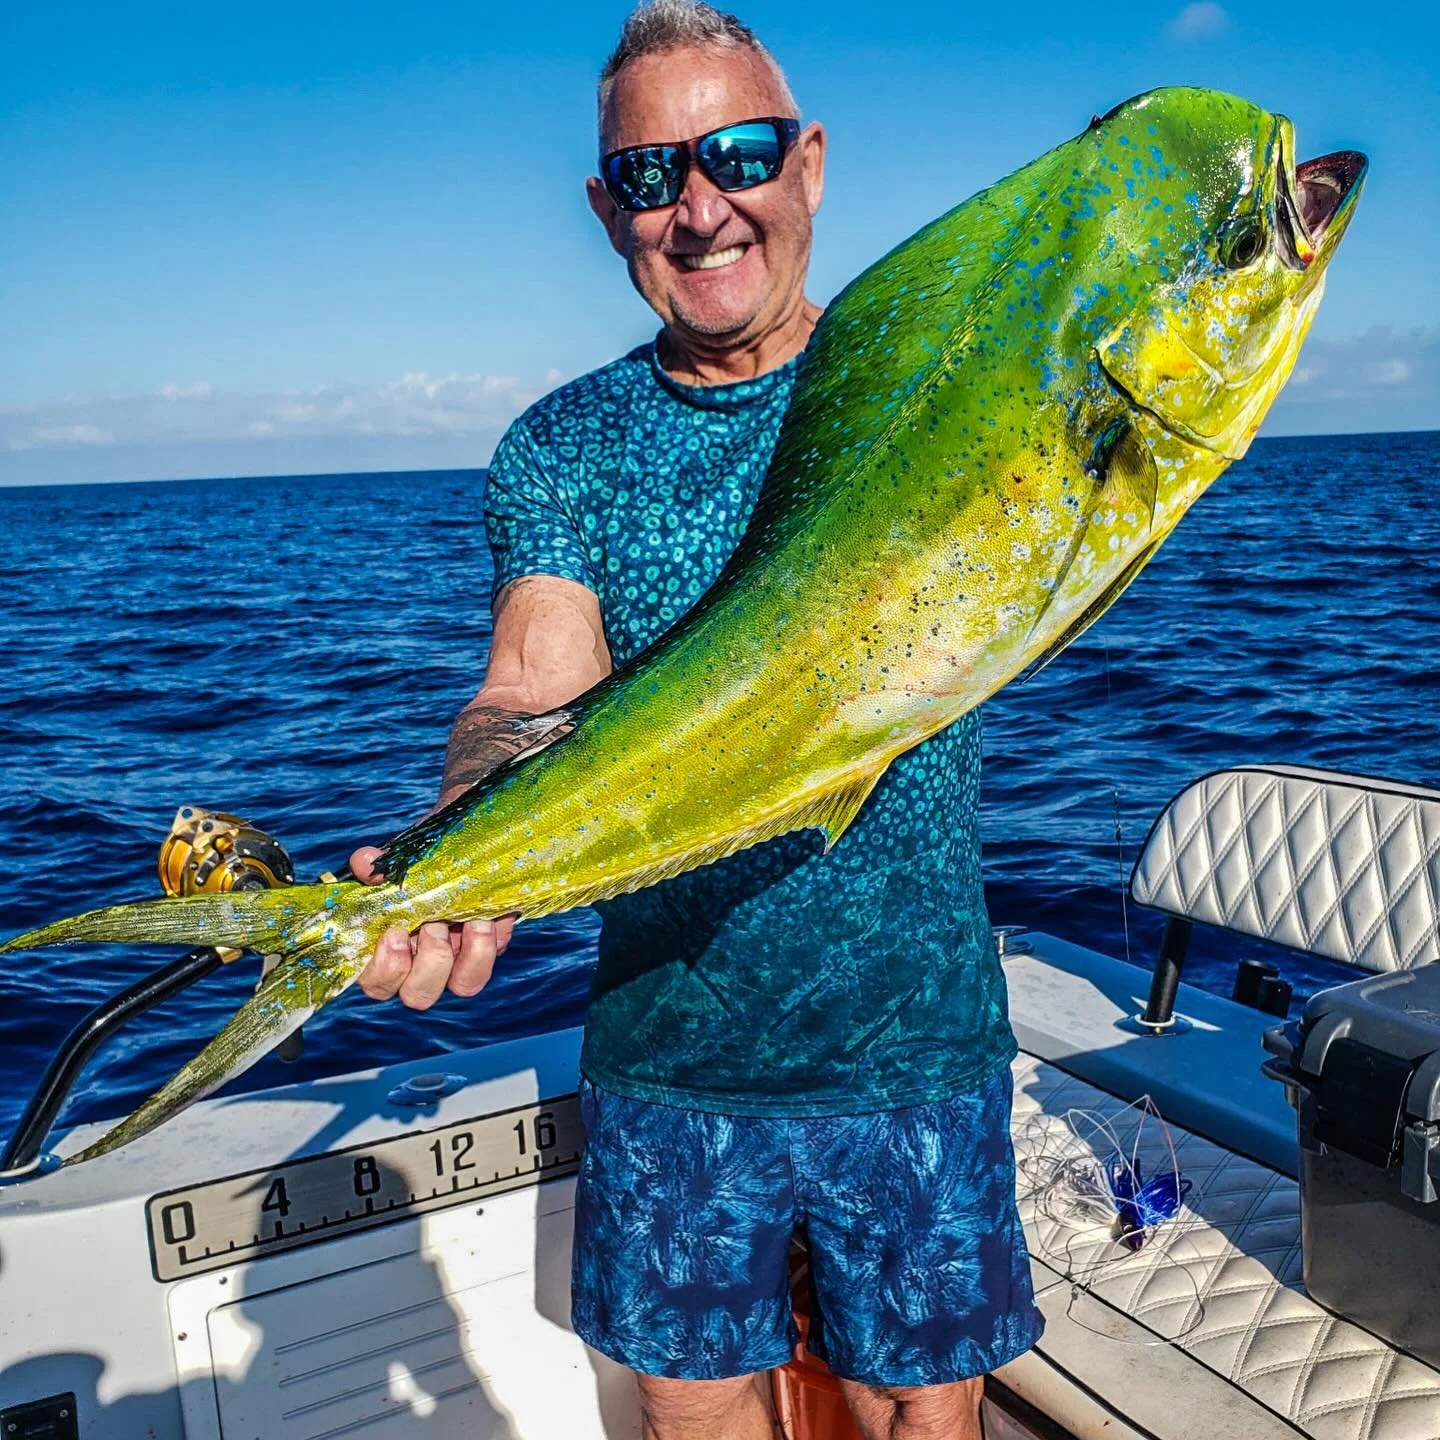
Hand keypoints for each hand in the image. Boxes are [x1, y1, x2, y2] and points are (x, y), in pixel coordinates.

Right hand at [350, 844, 515, 1008]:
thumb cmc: (413, 869)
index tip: (395, 933)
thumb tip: (365, 862)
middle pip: (420, 995)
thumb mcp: (395, 864)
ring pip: (465, 986)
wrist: (455, 856)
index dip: (386, 968)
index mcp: (387, 954)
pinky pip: (497, 953)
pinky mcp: (488, 949)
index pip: (378, 984)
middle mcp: (421, 968)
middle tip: (434, 925)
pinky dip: (496, 933)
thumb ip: (378, 867)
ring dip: (472, 954)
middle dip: (431, 961)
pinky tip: (490, 911)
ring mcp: (457, 963)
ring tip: (472, 920)